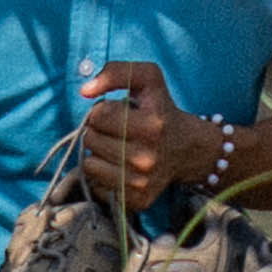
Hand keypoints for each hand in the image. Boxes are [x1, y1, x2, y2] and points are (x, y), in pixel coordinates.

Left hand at [69, 62, 229, 211]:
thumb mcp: (148, 78)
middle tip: (116, 130)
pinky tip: (119, 166)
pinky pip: (97, 186)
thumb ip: (115, 72)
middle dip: (98, 131)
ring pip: (89, 165)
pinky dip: (103, 175)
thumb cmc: (161, 109)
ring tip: (116, 147)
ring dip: (98, 154)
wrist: (187, 148)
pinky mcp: (138, 200)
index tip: (117, 113)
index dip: (102, 110)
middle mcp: (147, 157)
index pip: (98, 115)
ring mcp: (142, 181)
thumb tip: (84, 90)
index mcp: (152, 124)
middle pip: (90, 140)